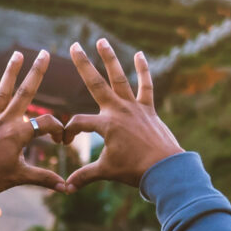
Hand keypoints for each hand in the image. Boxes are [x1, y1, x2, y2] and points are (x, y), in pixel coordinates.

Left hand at [0, 52, 69, 195]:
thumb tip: (65, 187)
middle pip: (25, 92)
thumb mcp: (20, 177)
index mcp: (19, 134)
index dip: (58, 130)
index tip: (61, 141)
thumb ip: (44, 178)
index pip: (46, 123)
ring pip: (3, 91)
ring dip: (11, 71)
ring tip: (17, 53)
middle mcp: (6, 121)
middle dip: (36, 72)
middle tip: (44, 53)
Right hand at [61, 39, 183, 189]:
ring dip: (110, 59)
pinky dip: (144, 70)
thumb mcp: (105, 171)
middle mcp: (118, 110)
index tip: (65, 143)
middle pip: (95, 83)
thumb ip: (84, 176)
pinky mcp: (148, 109)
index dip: (67, 132)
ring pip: (119, 78)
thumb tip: (65, 188)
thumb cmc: (134, 170)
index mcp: (105, 125)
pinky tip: (139, 54)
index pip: (78, 122)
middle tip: (73, 45)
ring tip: (102, 41)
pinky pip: (146, 86)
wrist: (165, 169)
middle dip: (82, 64)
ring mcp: (134, 107)